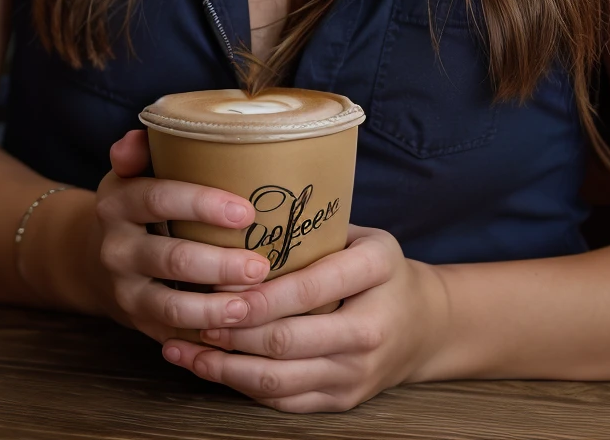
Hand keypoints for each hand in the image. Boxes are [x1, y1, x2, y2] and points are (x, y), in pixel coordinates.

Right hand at [94, 128, 271, 345]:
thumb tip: (139, 135)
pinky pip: (171, 334)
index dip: (203, 205)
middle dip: (220, 264)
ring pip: (170, 305)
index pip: (159, 198)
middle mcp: (116, 248)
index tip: (247, 212)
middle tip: (262, 265)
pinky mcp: (136, 321)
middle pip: (172, 257)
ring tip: (252, 304)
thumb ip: (145, 148)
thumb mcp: (135, 170)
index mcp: (118, 201)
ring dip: (214, 309)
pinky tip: (236, 333)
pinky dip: (204, 336)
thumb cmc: (138, 201)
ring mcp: (124, 290)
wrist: (94, 255)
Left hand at [160, 224, 450, 412]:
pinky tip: (210, 368)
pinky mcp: (343, 401)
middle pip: (289, 339)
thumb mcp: (362, 235)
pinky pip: (284, 400)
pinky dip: (241, 386)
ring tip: (184, 348)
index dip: (261, 293)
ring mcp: (357, 372)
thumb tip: (241, 209)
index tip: (219, 286)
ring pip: (280, 379)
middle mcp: (371, 328)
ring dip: (225, 367)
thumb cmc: (379, 270)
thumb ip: (315, 228)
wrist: (426, 326)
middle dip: (233, 331)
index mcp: (378, 270)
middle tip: (191, 315)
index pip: (312, 287)